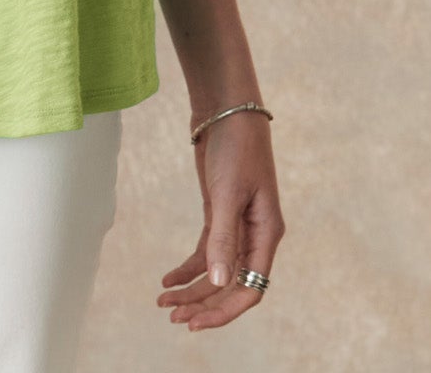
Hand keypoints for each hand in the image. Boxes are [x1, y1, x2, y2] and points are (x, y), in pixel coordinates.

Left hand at [156, 110, 283, 333]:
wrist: (226, 108)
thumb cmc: (236, 146)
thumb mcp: (228, 192)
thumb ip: (222, 237)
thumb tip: (217, 281)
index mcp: (267, 234)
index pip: (251, 288)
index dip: (224, 310)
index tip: (194, 322)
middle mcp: (255, 235)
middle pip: (231, 285)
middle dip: (203, 305)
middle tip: (172, 318)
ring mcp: (237, 225)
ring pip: (216, 271)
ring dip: (192, 290)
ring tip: (164, 303)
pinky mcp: (219, 213)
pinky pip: (206, 251)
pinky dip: (188, 268)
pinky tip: (168, 280)